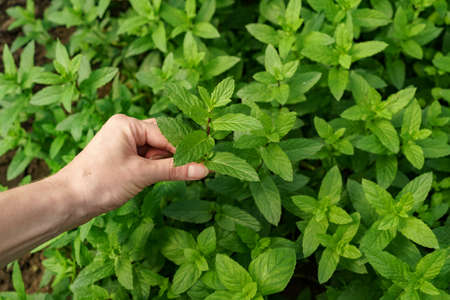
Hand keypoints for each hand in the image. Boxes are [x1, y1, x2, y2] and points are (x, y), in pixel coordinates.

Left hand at [56, 114, 208, 217]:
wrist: (67, 201)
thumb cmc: (99, 182)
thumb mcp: (142, 174)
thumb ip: (175, 169)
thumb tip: (204, 168)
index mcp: (127, 124)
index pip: (166, 133)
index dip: (183, 149)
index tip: (204, 160)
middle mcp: (125, 129)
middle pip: (162, 140)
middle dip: (171, 157)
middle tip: (190, 170)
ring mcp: (122, 144)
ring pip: (154, 151)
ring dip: (161, 165)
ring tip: (153, 179)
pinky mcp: (121, 158)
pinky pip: (145, 160)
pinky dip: (152, 170)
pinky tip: (149, 180)